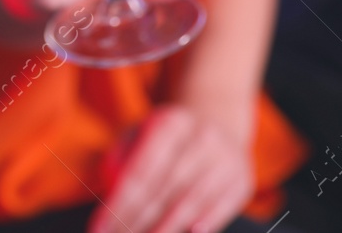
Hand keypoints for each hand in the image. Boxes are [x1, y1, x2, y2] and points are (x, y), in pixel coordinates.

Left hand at [93, 104, 254, 232]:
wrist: (217, 121)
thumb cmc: (167, 139)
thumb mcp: (139, 135)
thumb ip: (119, 162)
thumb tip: (110, 195)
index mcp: (169, 123)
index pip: (140, 172)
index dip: (118, 206)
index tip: (99, 229)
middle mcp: (201, 137)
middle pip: (165, 191)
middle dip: (137, 223)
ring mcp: (226, 159)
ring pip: (191, 203)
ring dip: (164, 229)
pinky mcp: (242, 180)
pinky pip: (221, 208)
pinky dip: (205, 223)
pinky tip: (189, 232)